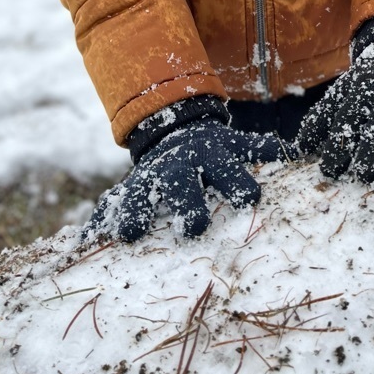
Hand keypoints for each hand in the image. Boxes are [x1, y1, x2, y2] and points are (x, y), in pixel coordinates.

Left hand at [84, 100, 290, 242]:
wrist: (180, 128)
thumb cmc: (158, 176)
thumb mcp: (133, 189)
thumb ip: (111, 214)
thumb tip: (81, 246)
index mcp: (152, 179)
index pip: (139, 198)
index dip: (135, 215)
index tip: (131, 234)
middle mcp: (181, 165)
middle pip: (183, 184)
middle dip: (188, 204)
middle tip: (194, 226)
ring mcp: (212, 153)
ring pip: (226, 167)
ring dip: (236, 181)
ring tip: (249, 197)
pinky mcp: (239, 143)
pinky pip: (260, 146)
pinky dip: (275, 151)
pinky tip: (292, 156)